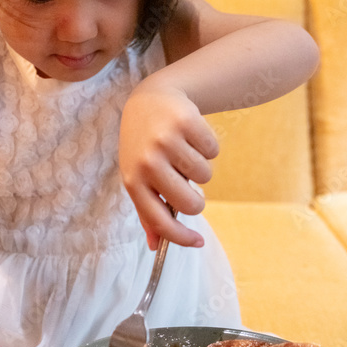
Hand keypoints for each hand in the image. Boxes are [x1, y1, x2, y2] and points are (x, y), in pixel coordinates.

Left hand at [119, 79, 218, 249]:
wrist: (148, 101)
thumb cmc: (143, 147)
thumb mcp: (137, 176)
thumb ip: (147, 211)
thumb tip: (156, 246)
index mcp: (133, 181)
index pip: (159, 221)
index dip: (181, 237)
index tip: (198, 242)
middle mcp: (148, 161)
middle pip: (192, 203)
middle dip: (197, 200)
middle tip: (188, 184)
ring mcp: (166, 140)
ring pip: (206, 176)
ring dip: (201, 168)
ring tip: (184, 152)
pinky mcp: (186, 121)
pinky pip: (213, 151)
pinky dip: (208, 147)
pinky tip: (191, 136)